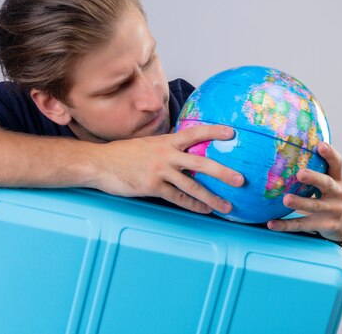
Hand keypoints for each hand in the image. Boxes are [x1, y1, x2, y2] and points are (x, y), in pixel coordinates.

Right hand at [95, 124, 243, 213]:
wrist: (101, 163)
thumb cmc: (124, 154)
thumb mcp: (148, 144)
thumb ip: (167, 147)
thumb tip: (185, 149)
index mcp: (166, 141)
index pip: (195, 133)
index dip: (214, 132)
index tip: (232, 133)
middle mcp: (166, 154)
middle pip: (201, 163)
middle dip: (222, 172)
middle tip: (240, 179)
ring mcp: (160, 171)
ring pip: (192, 186)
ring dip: (212, 197)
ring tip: (227, 206)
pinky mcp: (152, 187)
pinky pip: (177, 198)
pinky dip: (193, 205)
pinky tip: (204, 210)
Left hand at [267, 142, 341, 263]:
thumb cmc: (335, 199)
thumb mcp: (333, 184)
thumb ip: (319, 171)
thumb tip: (290, 150)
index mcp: (338, 180)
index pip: (337, 164)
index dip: (330, 154)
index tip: (321, 145)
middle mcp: (338, 194)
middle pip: (327, 184)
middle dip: (314, 178)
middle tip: (300, 173)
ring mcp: (333, 211)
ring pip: (314, 206)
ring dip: (300, 202)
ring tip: (286, 199)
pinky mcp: (325, 226)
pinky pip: (303, 224)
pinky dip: (286, 225)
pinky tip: (271, 223)